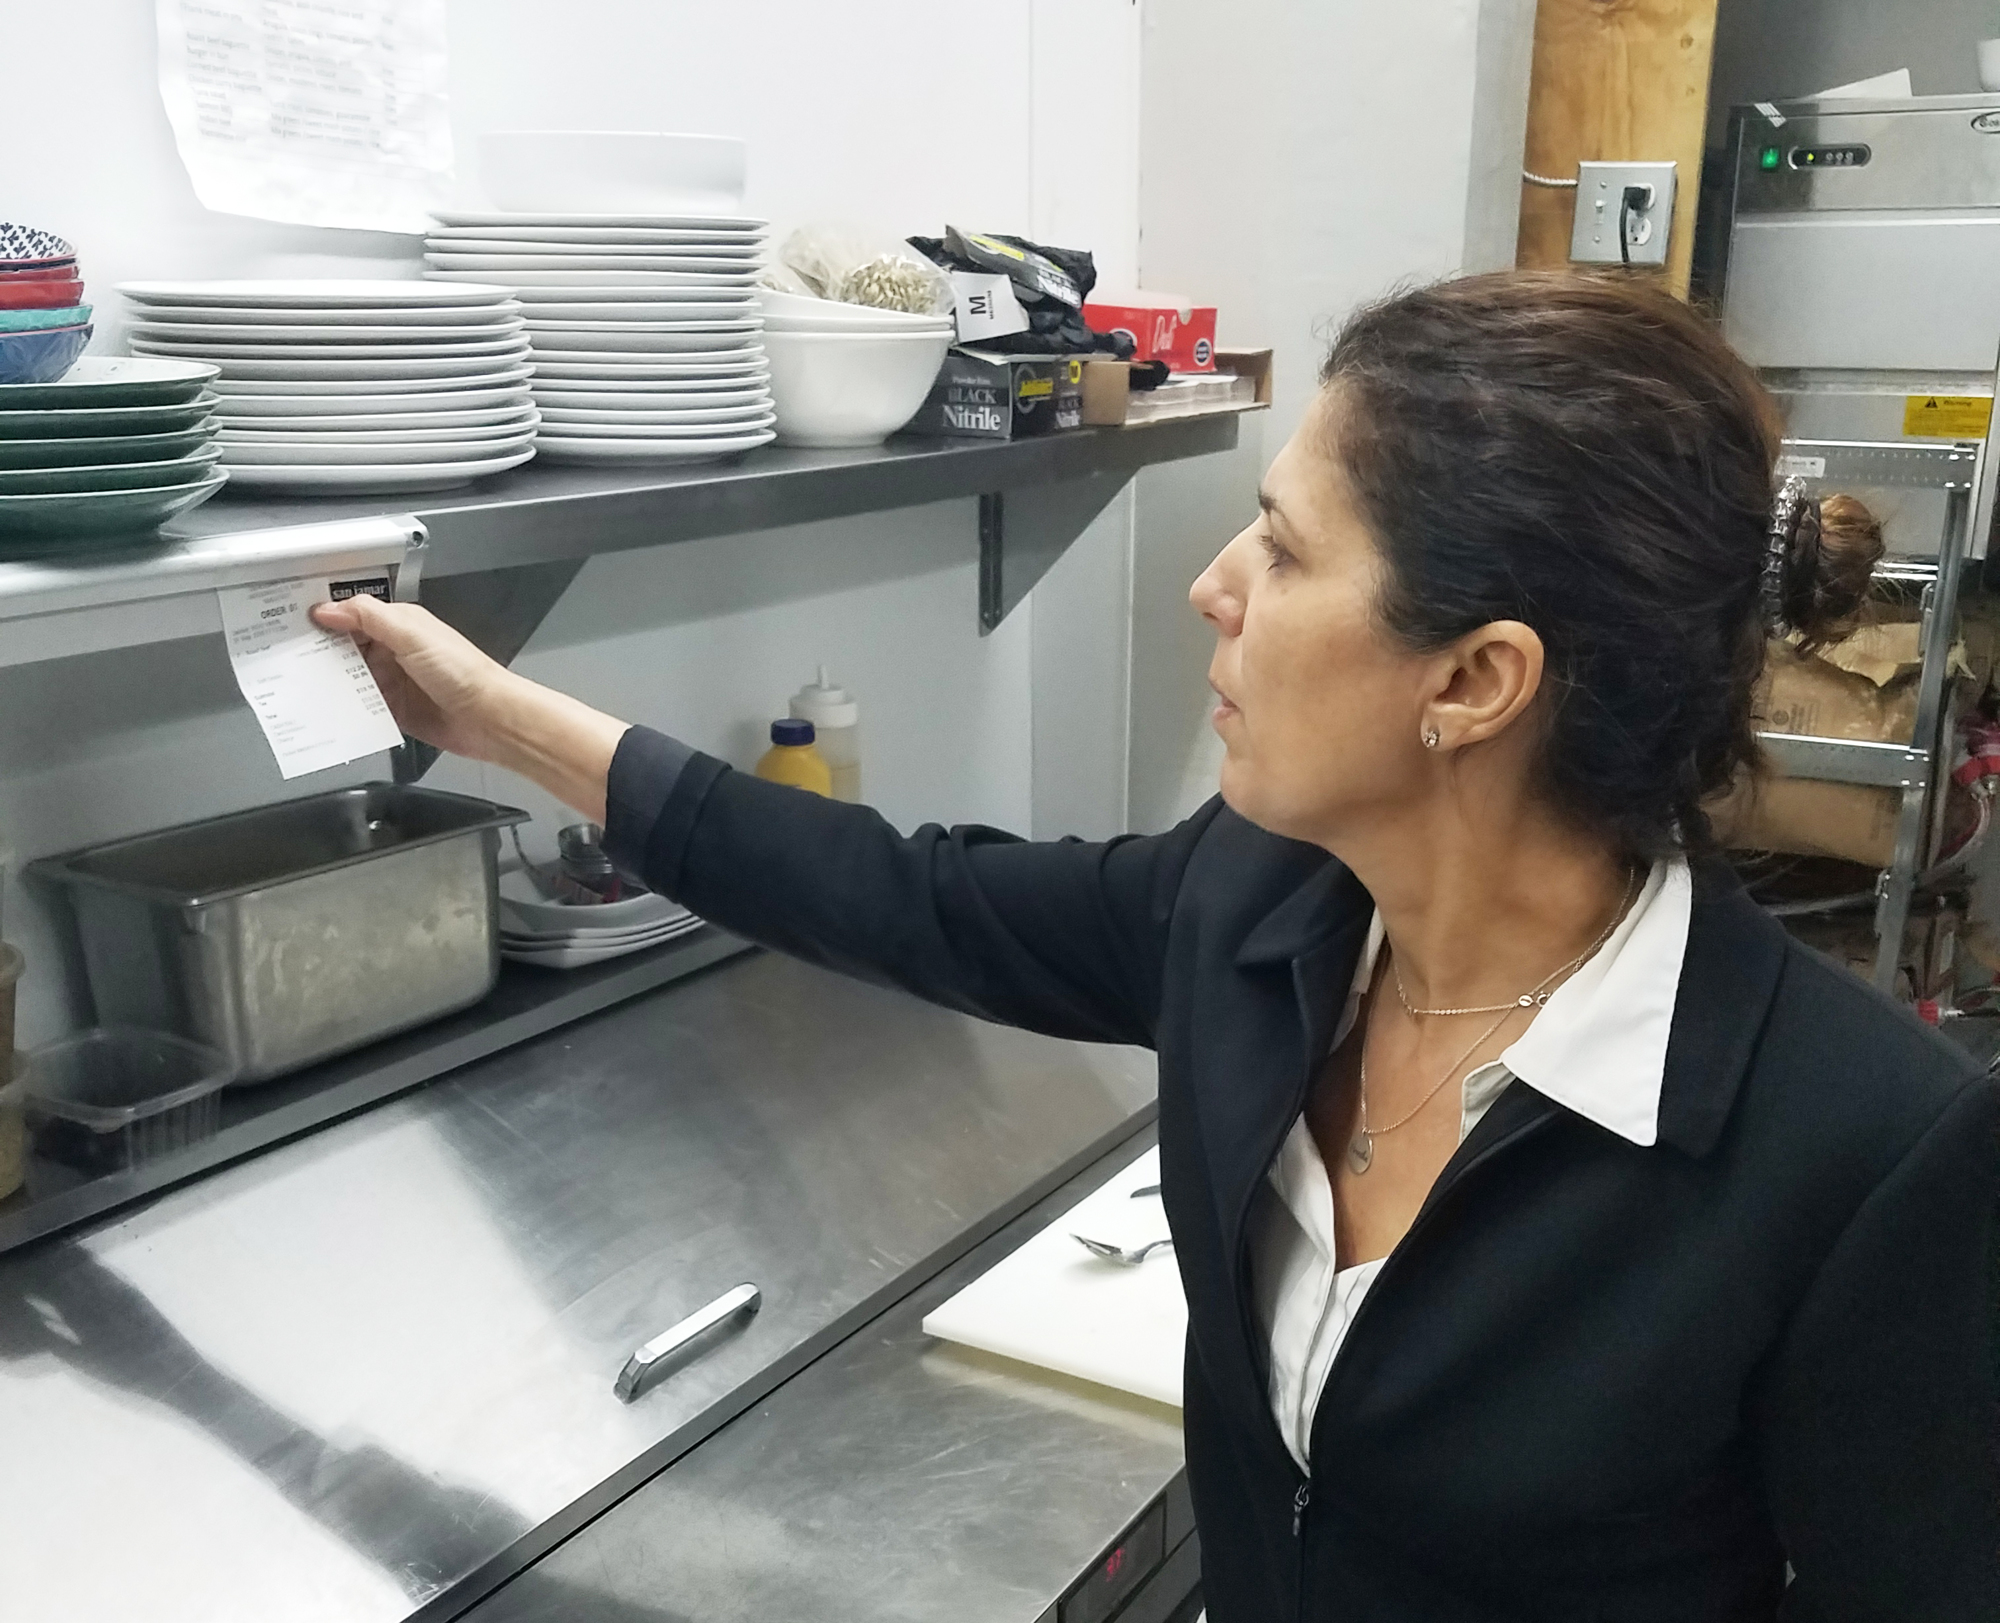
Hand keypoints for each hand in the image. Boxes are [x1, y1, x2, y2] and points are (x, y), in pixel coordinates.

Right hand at [310, 595, 628, 823]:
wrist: (490, 719)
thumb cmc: (461, 672)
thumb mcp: (411, 634)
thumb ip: (369, 617)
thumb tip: (327, 609)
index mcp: (398, 624)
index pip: (351, 614)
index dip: (323, 616)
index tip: (287, 620)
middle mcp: (393, 650)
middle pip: (344, 646)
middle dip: (316, 650)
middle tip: (278, 653)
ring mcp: (392, 681)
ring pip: (347, 676)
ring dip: (326, 679)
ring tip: (288, 681)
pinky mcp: (392, 710)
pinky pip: (359, 706)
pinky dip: (341, 706)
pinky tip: (319, 708)